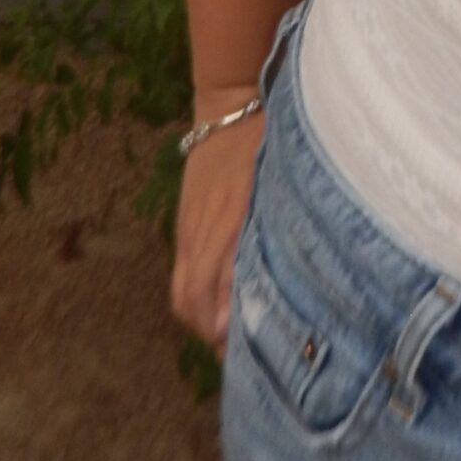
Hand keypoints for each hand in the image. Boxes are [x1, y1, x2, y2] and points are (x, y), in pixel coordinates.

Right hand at [171, 105, 267, 362]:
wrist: (230, 104)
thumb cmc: (267, 143)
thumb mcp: (278, 185)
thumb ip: (266, 236)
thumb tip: (243, 294)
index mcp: (227, 226)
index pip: (212, 296)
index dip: (224, 331)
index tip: (246, 355)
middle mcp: (200, 233)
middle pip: (191, 301)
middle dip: (210, 333)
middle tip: (243, 352)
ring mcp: (188, 227)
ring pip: (182, 290)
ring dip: (200, 317)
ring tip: (229, 332)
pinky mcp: (185, 221)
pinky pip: (181, 269)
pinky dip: (195, 294)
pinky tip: (218, 300)